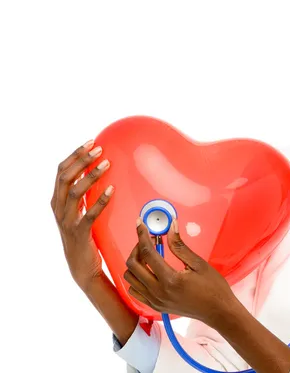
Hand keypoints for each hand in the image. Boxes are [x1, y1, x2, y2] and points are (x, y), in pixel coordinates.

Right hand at [51, 140, 113, 291]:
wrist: (82, 267)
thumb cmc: (84, 235)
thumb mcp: (79, 211)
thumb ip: (83, 194)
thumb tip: (94, 170)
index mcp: (57, 200)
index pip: (61, 171)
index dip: (75, 155)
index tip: (90, 142)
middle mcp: (58, 208)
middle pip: (65, 177)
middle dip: (82, 160)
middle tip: (99, 149)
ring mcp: (67, 221)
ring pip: (75, 192)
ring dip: (91, 175)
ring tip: (107, 164)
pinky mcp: (79, 233)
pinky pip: (89, 214)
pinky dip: (100, 200)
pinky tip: (111, 189)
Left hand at [124, 218, 237, 328]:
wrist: (218, 311)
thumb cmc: (213, 287)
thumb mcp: (199, 264)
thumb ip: (180, 246)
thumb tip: (171, 227)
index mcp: (170, 280)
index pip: (148, 253)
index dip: (142, 236)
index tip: (140, 224)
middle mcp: (158, 292)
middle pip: (133, 266)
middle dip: (137, 248)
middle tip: (149, 240)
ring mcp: (155, 301)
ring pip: (130, 279)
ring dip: (135, 263)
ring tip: (149, 255)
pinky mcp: (155, 306)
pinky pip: (135, 291)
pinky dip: (137, 278)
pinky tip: (149, 271)